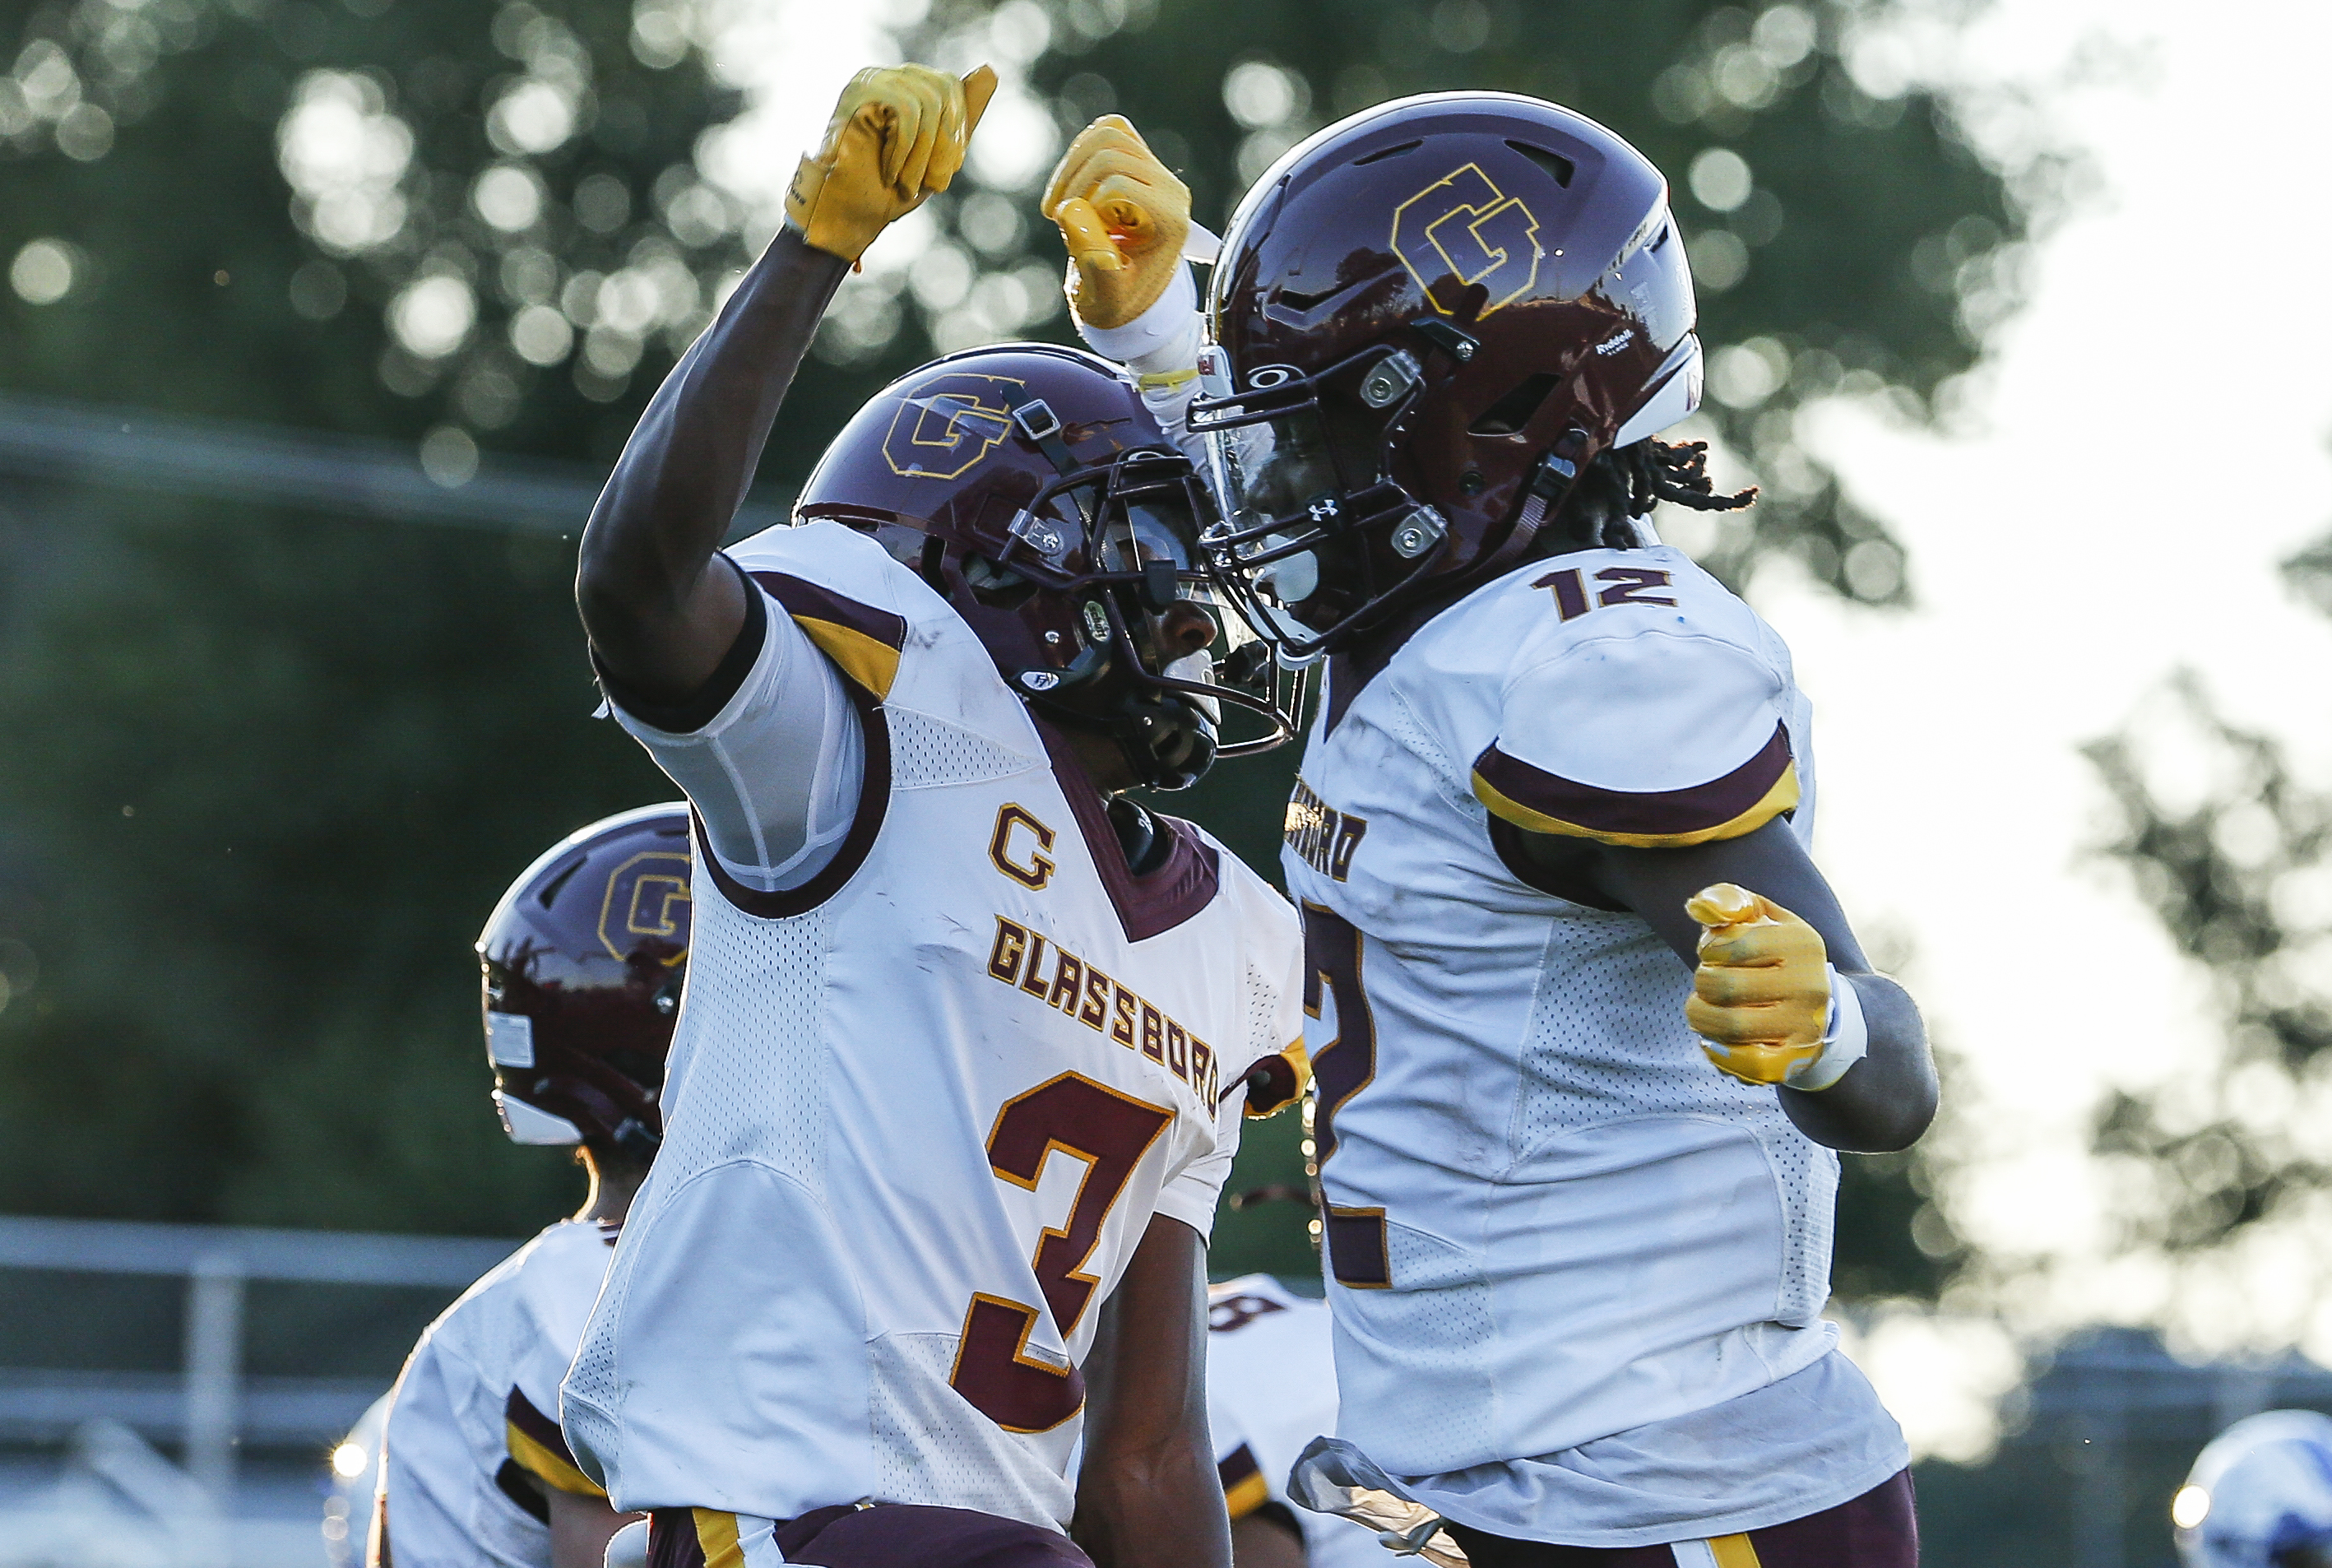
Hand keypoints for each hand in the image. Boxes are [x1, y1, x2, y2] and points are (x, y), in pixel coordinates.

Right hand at [785, 63, 997, 261]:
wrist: (846, 215)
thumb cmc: (888, 189)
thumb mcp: (939, 155)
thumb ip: (964, 116)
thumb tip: (990, 70)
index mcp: (910, 88)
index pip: (952, 87)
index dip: (956, 130)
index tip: (946, 170)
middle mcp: (892, 76)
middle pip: (944, 89)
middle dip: (944, 145)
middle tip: (929, 182)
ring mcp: (873, 79)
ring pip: (927, 102)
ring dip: (923, 155)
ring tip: (906, 183)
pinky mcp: (858, 91)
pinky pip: (906, 110)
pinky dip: (905, 150)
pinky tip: (890, 173)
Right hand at [1043, 115, 1191, 330]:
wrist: (1128, 294)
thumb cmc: (1118, 301)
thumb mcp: (1105, 297)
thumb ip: (1093, 259)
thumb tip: (1072, 210)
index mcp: (1169, 220)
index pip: (1117, 186)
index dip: (1086, 208)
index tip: (1077, 240)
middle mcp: (1170, 189)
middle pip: (1110, 151)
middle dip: (1073, 185)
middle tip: (1060, 220)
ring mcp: (1157, 171)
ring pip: (1108, 133)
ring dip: (1072, 166)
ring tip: (1063, 203)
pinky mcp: (1140, 160)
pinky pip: (1109, 130)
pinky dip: (1081, 152)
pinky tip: (1073, 184)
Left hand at [1683, 882, 1830, 1085]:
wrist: (1816, 1008)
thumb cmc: (1773, 955)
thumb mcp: (1759, 918)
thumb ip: (1727, 901)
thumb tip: (1697, 908)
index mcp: (1802, 944)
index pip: (1733, 945)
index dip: (1709, 949)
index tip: (1713, 953)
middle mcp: (1810, 987)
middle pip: (1726, 988)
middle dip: (1703, 982)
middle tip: (1707, 981)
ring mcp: (1804, 1028)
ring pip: (1729, 1026)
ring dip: (1701, 1017)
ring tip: (1701, 1008)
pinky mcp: (1792, 1062)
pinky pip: (1745, 1064)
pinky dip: (1717, 1051)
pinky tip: (1713, 1038)